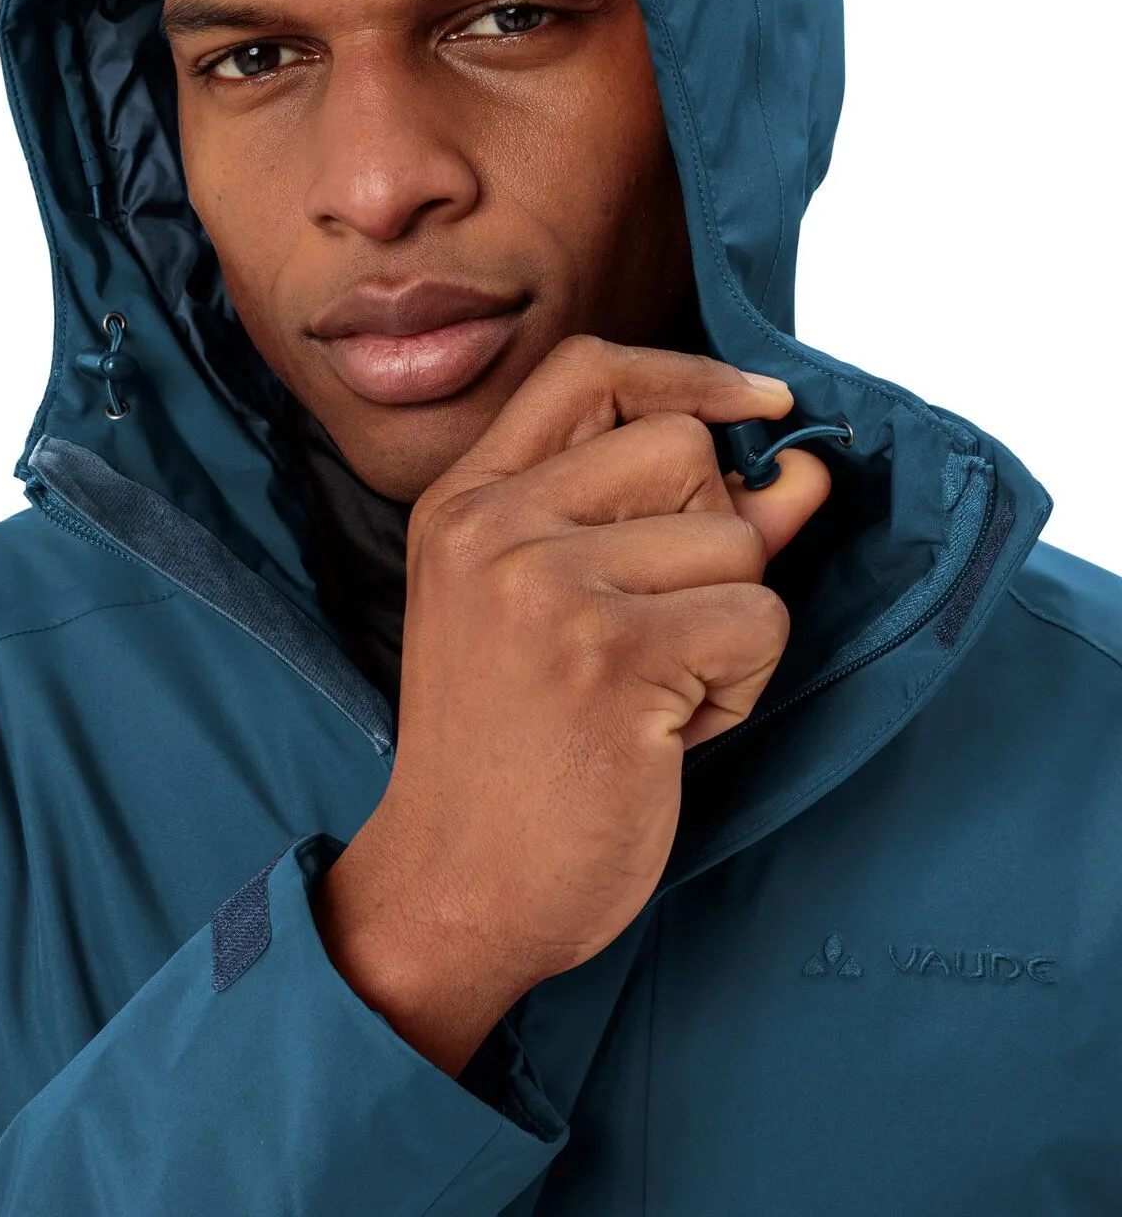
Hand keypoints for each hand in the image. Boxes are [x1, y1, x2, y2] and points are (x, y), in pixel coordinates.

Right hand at [363, 335, 829, 992]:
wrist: (455, 889)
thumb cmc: (514, 753)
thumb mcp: (562, 612)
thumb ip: (676, 524)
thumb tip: (803, 469)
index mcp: (465, 503)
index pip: (590, 370)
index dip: (689, 375)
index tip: (758, 406)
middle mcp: (494, 525)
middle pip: (685, 447)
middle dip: (715, 535)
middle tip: (660, 629)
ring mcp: (546, 585)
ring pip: (736, 540)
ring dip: (729, 625)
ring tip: (654, 693)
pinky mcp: (611, 655)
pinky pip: (757, 618)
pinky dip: (740, 685)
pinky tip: (667, 734)